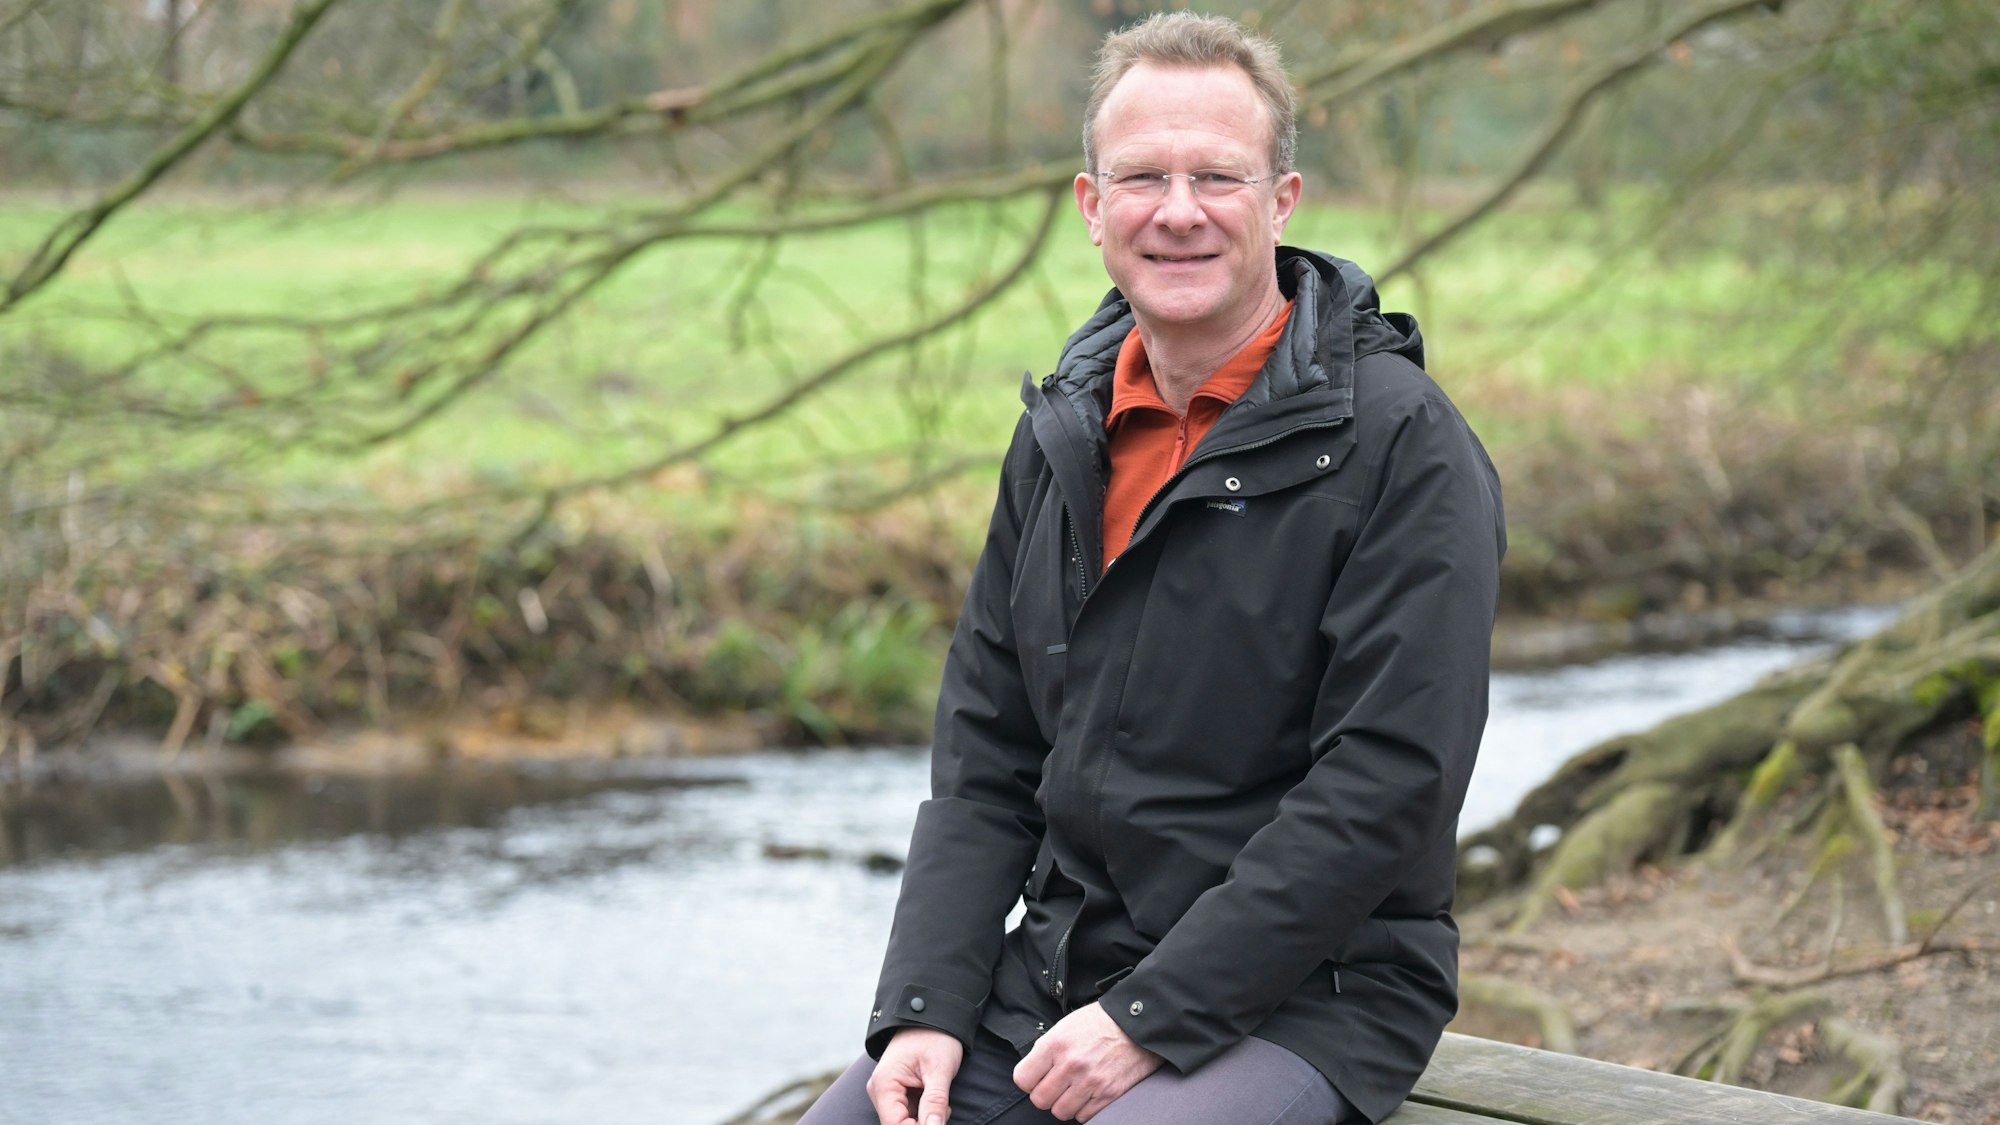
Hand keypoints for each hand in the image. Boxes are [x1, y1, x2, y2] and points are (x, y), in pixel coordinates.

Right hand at [866, 1027, 962, 1124]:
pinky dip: (925, 1111)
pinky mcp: (896, 1091)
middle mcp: (880, 1090)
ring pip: (905, 1120)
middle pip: (898, 1124)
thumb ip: (935, 1102)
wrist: (933, 1015)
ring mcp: (886, 1091)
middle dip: (924, 1122)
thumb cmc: (935, 1037)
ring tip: (941, 1100)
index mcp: (884, 1084)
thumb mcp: (939, 1069)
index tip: (939, 1122)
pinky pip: (908, 1112)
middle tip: (944, 1109)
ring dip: (926, 1117)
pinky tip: (935, 1096)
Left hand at [1012, 1002, 1163, 1121]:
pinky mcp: (1108, 1095)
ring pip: (1060, 1112)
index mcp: (1055, 1044)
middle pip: (1040, 1100)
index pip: (1023, 1079)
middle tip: (1056, 1085)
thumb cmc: (1101, 1022)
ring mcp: (1090, 1082)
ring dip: (1065, 1103)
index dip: (1029, 1080)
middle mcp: (1071, 1065)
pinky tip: (1089, 1093)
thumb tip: (1033, 1072)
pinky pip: (1084, 1117)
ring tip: (1074, 1089)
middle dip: (1046, 1094)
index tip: (1037, 1078)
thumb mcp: (1066, 1025)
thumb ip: (1047, 1049)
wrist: (1139, 1024)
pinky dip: (1084, 1109)